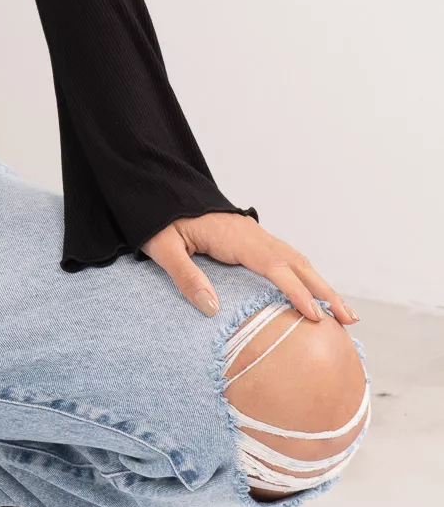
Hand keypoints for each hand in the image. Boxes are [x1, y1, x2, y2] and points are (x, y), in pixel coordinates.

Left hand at [139, 210, 358, 326]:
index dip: (296, 292)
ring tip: (343, 313)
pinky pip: (285, 257)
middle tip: (350, 319)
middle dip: (325, 291)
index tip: (315, 316)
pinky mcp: (250, 238)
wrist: (156, 186)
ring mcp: (254, 234)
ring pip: (296, 259)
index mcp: (234, 236)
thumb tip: (211, 308)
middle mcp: (251, 234)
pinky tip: (313, 293)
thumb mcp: (162, 247)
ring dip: (321, 284)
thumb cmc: (156, 219)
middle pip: (297, 263)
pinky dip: (305, 275)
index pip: (275, 266)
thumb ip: (185, 276)